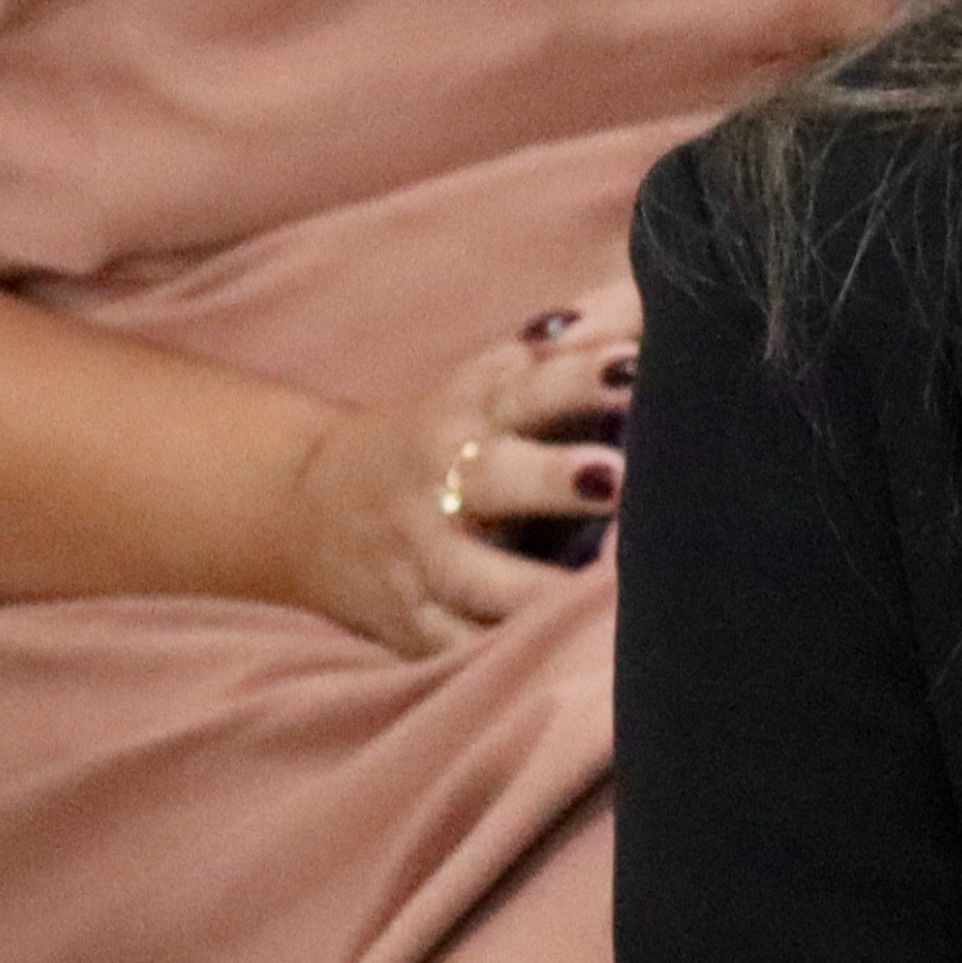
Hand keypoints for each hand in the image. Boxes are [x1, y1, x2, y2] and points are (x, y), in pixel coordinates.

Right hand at [282, 284, 647, 660]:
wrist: (306, 503)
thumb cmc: (450, 432)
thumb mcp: (493, 375)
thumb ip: (576, 344)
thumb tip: (656, 290)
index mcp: (472, 409)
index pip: (530, 382)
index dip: (581, 376)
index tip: (636, 372)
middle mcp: (446, 480)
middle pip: (498, 477)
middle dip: (553, 477)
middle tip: (616, 478)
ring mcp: (427, 560)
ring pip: (478, 581)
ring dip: (535, 592)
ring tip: (602, 601)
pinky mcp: (415, 628)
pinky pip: (459, 653)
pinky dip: (502, 665)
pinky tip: (557, 671)